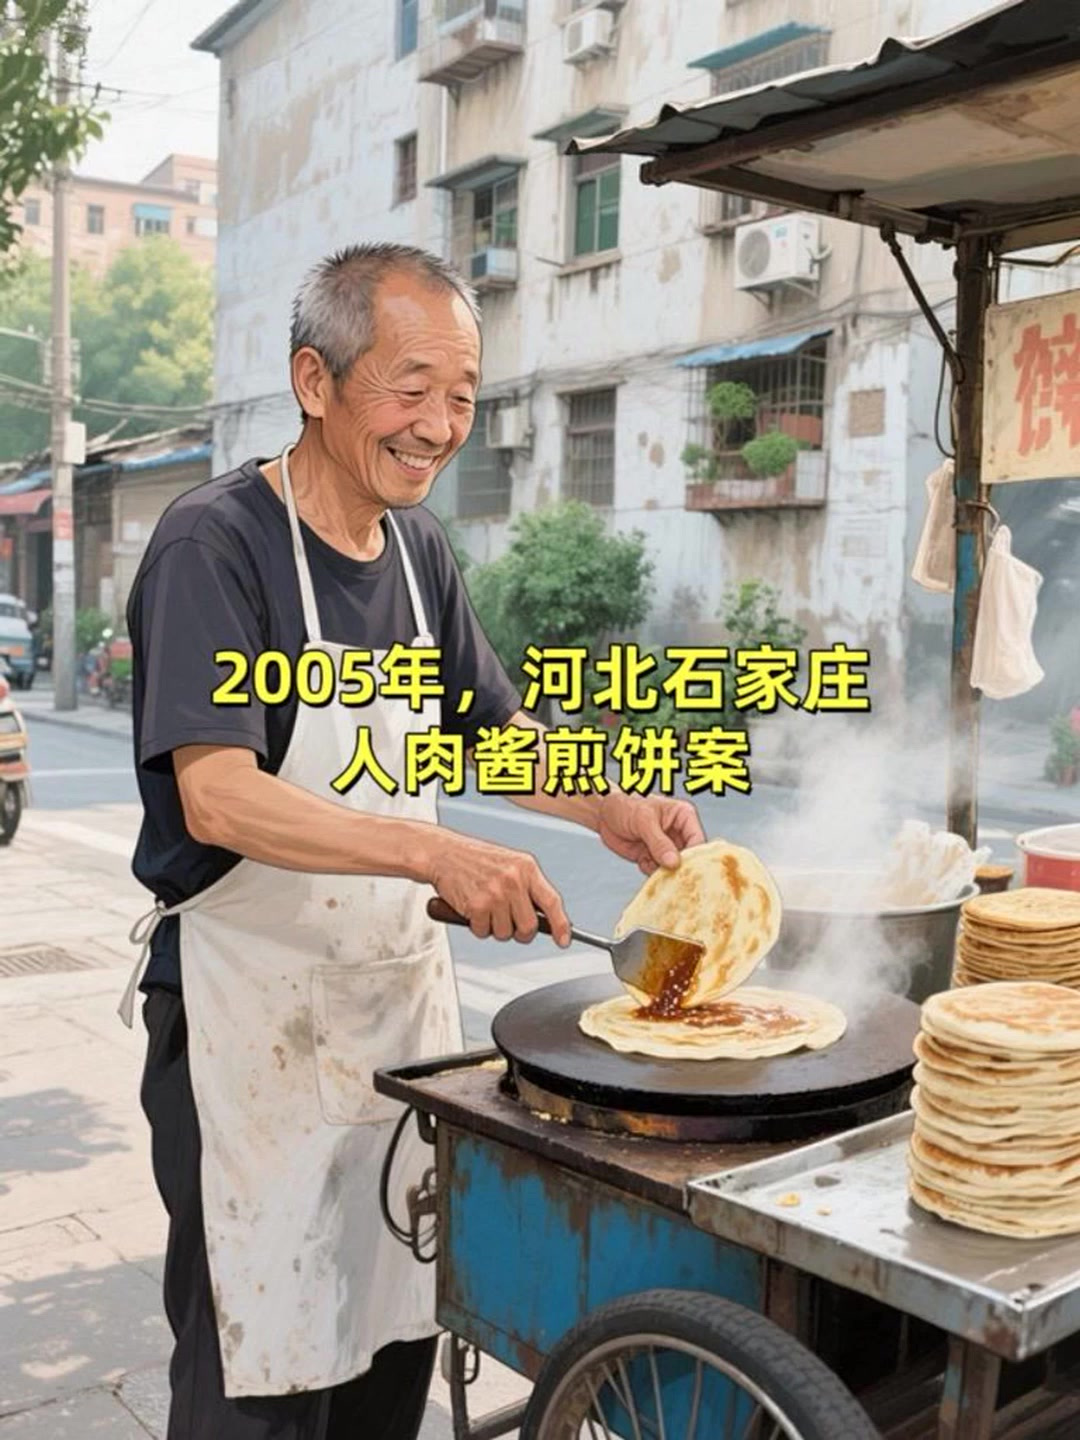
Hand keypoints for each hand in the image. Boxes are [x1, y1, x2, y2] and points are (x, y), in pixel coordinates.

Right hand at [427, 832, 571, 946]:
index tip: (564, 940)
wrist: (443, 853)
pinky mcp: (476, 906)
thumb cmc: (476, 860)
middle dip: (519, 932)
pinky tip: (472, 908)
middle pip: (529, 927)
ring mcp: (495, 894)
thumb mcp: (510, 864)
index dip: (561, 925)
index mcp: (527, 868)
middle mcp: (514, 880)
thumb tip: (546, 918)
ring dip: (494, 928)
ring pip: (505, 933)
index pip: (552, 902)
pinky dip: (476, 926)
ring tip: (485, 908)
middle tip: (508, 922)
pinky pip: (483, 932)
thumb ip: (528, 887)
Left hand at [596, 792, 704, 875]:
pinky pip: (659, 872)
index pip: (697, 839)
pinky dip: (651, 872)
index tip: (685, 869)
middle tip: (670, 874)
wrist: (604, 813)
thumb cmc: (624, 805)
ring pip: (674, 867)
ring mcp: (666, 847)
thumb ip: (659, 842)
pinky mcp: (654, 857)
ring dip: (664, 871)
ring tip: (651, 863)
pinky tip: (642, 861)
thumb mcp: (643, 820)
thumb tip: (674, 862)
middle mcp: (678, 833)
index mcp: (683, 816)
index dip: (694, 856)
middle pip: (689, 857)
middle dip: (679, 867)